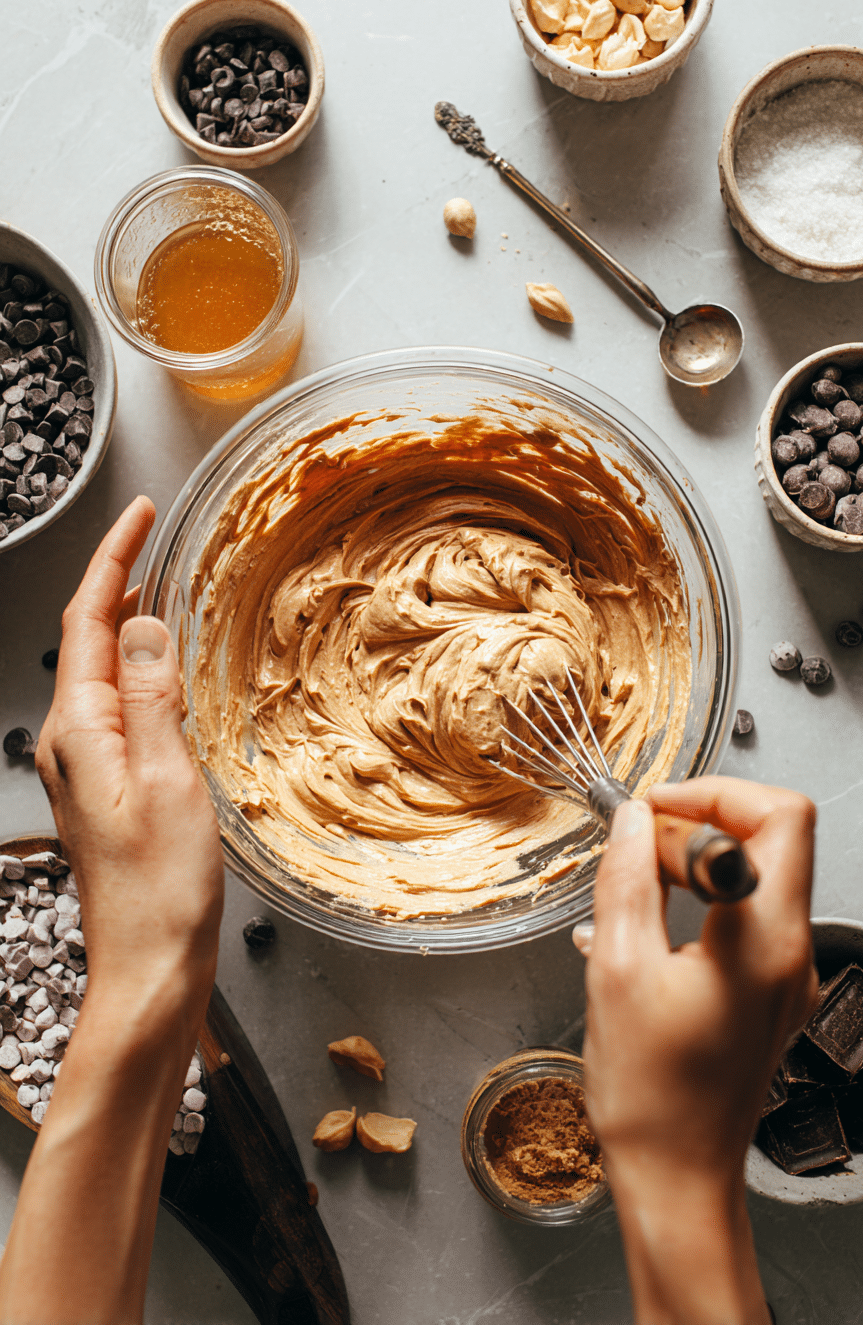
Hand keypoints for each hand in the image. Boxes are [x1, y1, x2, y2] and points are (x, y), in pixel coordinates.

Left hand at [0, 499, 224, 1324]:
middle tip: (156, 537)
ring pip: (105, 673)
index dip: (114, 559)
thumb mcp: (167, 780)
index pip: (90, 620)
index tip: (141, 513)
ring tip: (163, 588)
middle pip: (89, 640)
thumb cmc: (161, 889)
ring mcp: (87, 768)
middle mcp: (73, 743)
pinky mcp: (108, 790)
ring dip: (130, 624)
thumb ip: (154, 696)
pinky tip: (168, 673)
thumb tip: (148, 623)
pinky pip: (121, 708)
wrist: (149, 969)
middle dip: (118, 581)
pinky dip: (142, 672)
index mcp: (81, 731)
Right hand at [580, 777, 815, 1324]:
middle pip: (776, 835)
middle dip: (703, 820)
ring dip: (697, 862)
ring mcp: (788, 974)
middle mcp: (792, 952)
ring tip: (635, 889)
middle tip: (641, 846)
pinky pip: (747, 915)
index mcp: (763, 941)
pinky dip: (701, 901)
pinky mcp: (771, 992)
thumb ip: (625, 880)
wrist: (678, 1179)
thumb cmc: (651, 1097)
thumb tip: (630, 821)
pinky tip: (645, 928)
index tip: (652, 811)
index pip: (776, 816)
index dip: (710, 794)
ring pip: (760, 873)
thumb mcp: (617, 970)